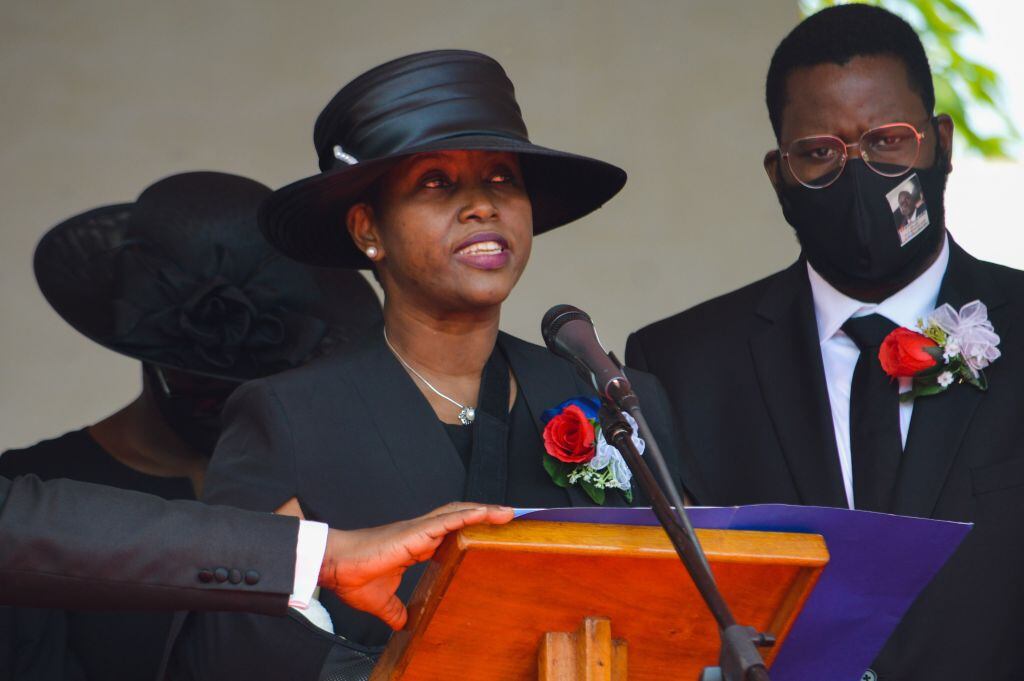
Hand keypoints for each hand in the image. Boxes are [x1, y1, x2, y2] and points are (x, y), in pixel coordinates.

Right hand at [317, 502, 513, 629]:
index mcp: (415, 545)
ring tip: (507, 512)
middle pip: (459, 517)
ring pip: (457, 514)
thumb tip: (403, 623)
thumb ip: (395, 610)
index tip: (489, 529)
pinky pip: (446, 520)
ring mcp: (419, 530)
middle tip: (509, 516)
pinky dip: (467, 515)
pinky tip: (484, 512)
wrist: (335, 566)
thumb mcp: (382, 600)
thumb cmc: (353, 576)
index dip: (470, 527)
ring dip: (483, 511)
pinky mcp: (415, 532)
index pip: (450, 531)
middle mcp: (420, 533)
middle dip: (484, 514)